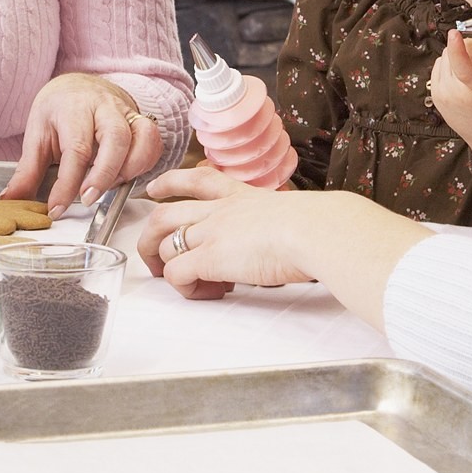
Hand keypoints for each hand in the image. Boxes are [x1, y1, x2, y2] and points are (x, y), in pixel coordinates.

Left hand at [2, 72, 163, 215]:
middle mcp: (104, 107)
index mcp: (73, 108)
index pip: (75, 148)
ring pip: (141, 138)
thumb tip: (10, 200)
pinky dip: (144, 163)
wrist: (78, 86)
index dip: (67, 183)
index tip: (57, 208)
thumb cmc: (59, 111)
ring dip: (129, 169)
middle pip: (115, 138)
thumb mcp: (37, 136)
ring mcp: (126, 113)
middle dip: (104, 174)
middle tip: (87, 199)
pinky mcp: (142, 121)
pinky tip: (125, 177)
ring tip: (108, 188)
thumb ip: (27, 171)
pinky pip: (153, 142)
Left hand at [140, 168, 428, 321]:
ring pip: (160, 238)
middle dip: (149, 233)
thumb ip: (282, 228)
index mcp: (242, 195)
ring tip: (164, 275)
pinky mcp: (209, 257)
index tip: (157, 189)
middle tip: (150, 251)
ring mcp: (212, 231)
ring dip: (155, 258)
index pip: (198, 180)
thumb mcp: (297, 218)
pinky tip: (202, 292)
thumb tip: (289, 248)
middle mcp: (220, 209)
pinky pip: (177, 273)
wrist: (319, 231)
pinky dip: (182, 286)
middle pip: (165, 211)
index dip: (171, 183)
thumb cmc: (322, 228)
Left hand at [428, 31, 471, 172]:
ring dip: (458, 57)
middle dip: (469, 50)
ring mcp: (441, 95)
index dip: (458, 46)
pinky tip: (465, 78)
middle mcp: (454, 93)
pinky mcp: (434, 96)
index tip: (455, 33)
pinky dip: (450, 66)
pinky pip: (438, 67)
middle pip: (452, 52)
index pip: (462, 64)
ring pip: (443, 57)